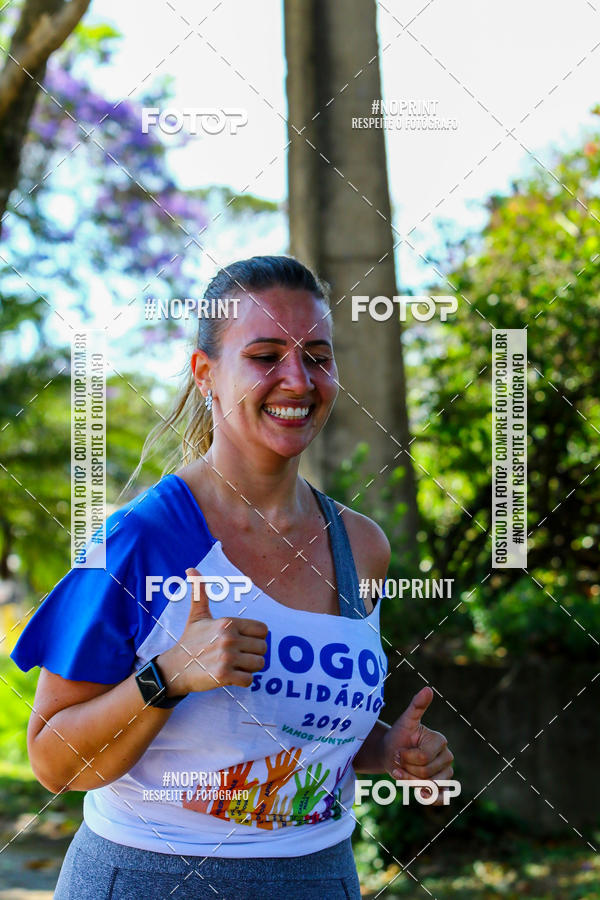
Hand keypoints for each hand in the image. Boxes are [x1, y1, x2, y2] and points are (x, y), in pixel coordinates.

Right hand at [157, 567, 267, 693]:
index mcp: (228, 622)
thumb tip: (191, 569)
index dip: (256, 637)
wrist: (174, 668)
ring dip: (249, 668)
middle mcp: (229, 638)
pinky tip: (231, 677)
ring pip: (259, 664)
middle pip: (263, 648)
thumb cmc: (189, 641)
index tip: (243, 642)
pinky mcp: (223, 676)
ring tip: (235, 666)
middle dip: (253, 654)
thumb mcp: (196, 616)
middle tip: (238, 656)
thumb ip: (199, 593)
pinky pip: (249, 680)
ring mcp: (226, 657)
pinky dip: (243, 681)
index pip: (263, 630)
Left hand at [382, 686, 453, 805]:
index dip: (406, 758)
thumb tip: (428, 689)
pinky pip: (441, 798)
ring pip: (430, 786)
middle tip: (399, 763)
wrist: (392, 754)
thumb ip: (416, 706)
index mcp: (440, 741)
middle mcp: (447, 757)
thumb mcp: (405, 721)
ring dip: (411, 783)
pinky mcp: (442, 787)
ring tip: (402, 774)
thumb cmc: (398, 736)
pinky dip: (430, 797)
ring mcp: (446, 773)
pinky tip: (419, 792)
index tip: (398, 752)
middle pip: (426, 774)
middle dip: (407, 770)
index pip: (423, 758)